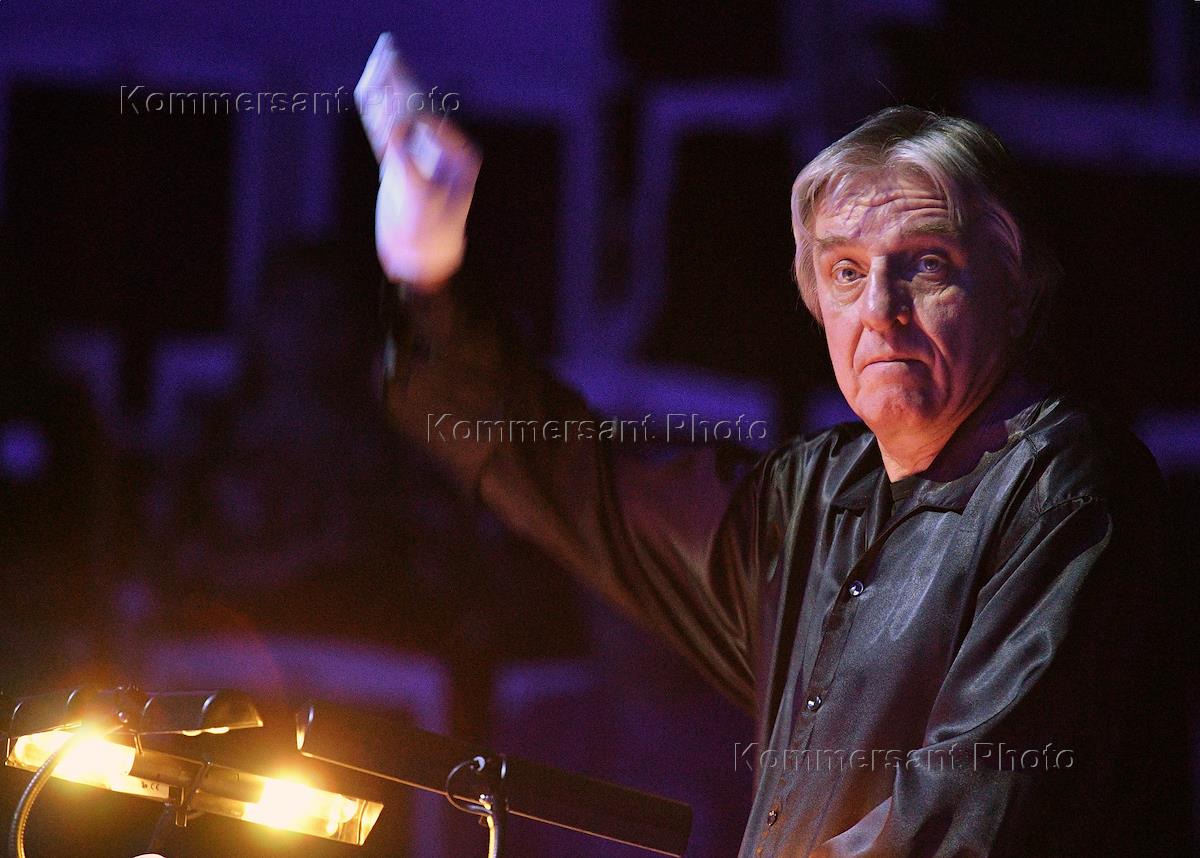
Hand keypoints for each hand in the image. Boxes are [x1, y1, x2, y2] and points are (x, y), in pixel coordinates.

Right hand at [356, 34, 479, 289]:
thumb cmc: (428, 237)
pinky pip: (385, 132)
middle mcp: (442, 152)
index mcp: (460, 157)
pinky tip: (371, 89)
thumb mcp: (419, 200)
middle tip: (387, 50)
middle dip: (400, 80)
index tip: (392, 90)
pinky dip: (376, 111)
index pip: (432, 120)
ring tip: (380, 58)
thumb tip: (397, 127)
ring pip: (399, 115)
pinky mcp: (400, 166)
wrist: (422, 261)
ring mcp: (420, 158)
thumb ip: (407, 162)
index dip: (410, 103)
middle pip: (417, 107)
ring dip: (386, 89)